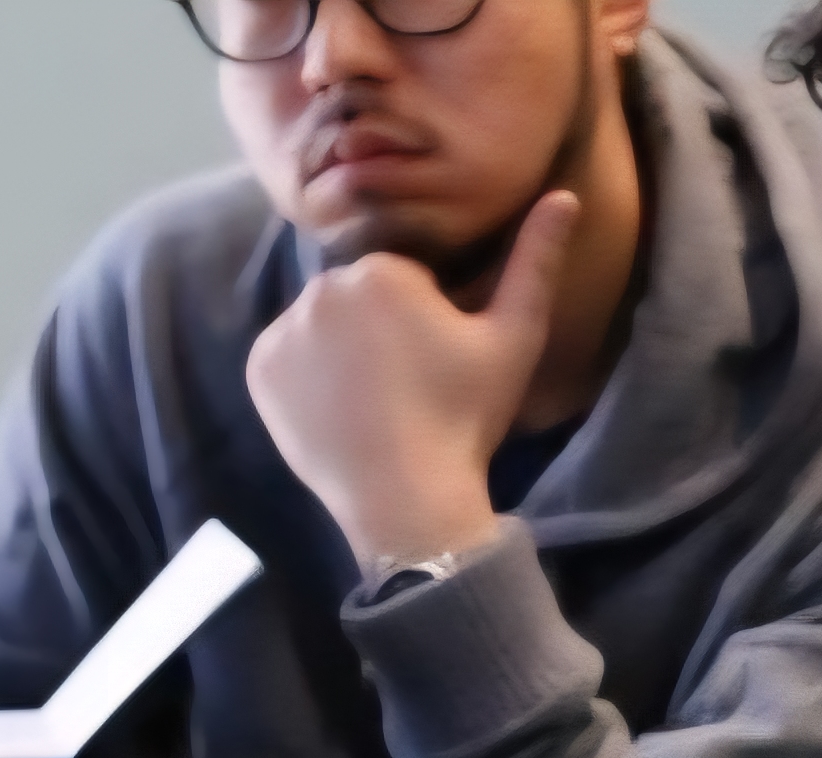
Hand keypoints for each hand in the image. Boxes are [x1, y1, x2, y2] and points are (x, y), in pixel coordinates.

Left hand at [247, 188, 580, 568]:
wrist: (408, 499)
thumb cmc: (467, 417)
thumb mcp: (515, 338)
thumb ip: (535, 260)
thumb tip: (562, 195)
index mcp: (382, 270)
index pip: (405, 279)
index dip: (429, 320)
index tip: (440, 364)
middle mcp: (322, 287)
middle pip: (358, 299)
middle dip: (380, 330)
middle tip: (410, 387)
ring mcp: (284, 329)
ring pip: (321, 326)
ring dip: (342, 350)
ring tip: (374, 403)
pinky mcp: (259, 369)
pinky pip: (286, 358)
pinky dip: (305, 377)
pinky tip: (339, 411)